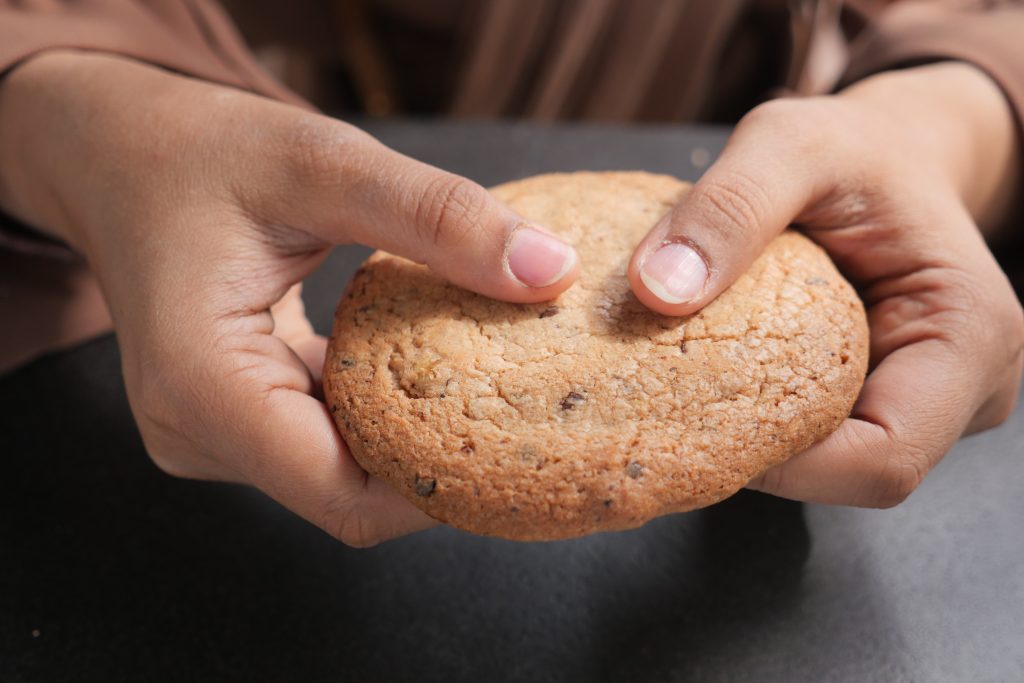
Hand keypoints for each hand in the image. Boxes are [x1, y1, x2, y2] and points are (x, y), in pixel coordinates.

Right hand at [0, 52, 578, 544]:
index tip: (525, 441)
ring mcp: (211, 435)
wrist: (118, 156)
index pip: (346, 497)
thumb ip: (436, 217)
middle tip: (526, 406)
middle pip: (350, 493)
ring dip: (414, 434)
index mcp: (203, 387)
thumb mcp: (323, 163)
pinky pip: (323, 441)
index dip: (444, 486)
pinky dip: (380, 411)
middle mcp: (198, 433)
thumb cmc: (200, 152)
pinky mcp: (233, 421)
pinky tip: (423, 364)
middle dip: (441, 461)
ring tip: (486, 380)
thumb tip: (550, 272)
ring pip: (341, 472)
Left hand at [628, 63, 1023, 505]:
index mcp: (968, 336)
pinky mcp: (884, 399)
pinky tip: (711, 381)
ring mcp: (924, 402)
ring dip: (753, 437)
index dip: (787, 465)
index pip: (884, 460)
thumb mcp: (789, 144)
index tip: (695, 422)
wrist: (885, 156)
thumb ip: (729, 206)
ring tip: (686, 391)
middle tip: (673, 407)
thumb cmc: (853, 149)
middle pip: (852, 473)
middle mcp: (962, 388)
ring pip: (830, 464)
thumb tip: (658, 291)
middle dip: (760, 453)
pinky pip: (817, 435)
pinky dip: (759, 415)